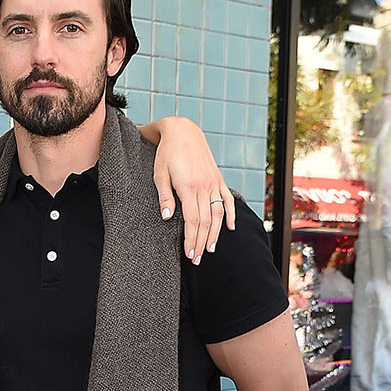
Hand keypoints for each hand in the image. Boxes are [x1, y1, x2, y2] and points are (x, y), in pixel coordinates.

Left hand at [152, 116, 235, 264]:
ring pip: (217, 213)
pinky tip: (231, 228)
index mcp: (188, 187)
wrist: (183, 131)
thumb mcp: (159, 175)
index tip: (190, 255)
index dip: (192, 240)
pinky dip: (230, 214)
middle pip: (205, 221)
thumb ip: (165, 197)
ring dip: (215, 234)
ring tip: (210, 249)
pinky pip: (226, 199)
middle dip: (201, 243)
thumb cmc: (166, 154)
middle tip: (197, 260)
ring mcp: (213, 182)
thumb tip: (167, 218)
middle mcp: (204, 186)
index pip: (192, 221)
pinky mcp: (217, 178)